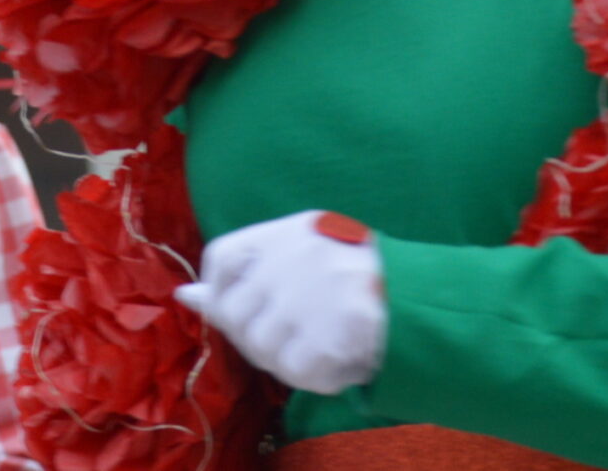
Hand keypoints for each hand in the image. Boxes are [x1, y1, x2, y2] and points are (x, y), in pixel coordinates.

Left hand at [176, 210, 385, 395]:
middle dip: (261, 336)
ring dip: (290, 358)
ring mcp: (307, 299)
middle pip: (237, 315)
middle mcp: (292, 259)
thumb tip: (185, 296)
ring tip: (326, 340)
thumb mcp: (304, 254)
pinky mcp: (326, 337)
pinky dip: (317, 375)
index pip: (221, 257)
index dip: (223, 291)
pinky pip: (295, 373)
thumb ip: (245, 273)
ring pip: (263, 349)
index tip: (246, 307)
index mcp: (288, 232)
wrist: (422, 302)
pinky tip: (341, 357)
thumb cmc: (359, 277)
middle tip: (300, 333)